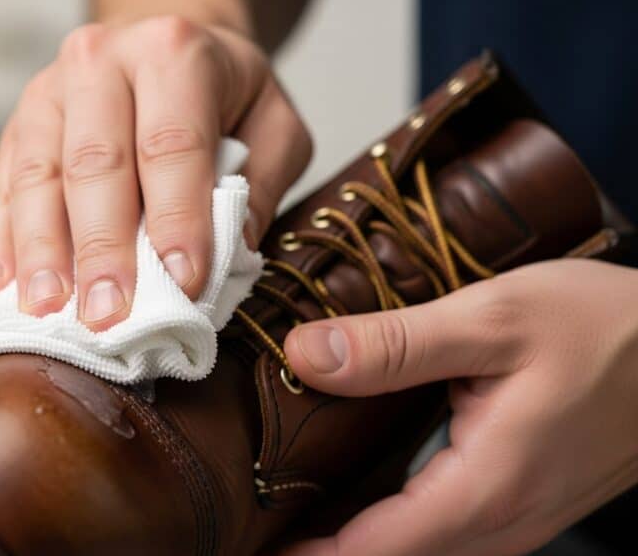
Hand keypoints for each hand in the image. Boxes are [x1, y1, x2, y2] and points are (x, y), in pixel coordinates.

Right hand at [0, 16, 311, 329]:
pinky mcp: (16, 126)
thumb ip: (262, 184)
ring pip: (37, 176)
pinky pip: (1, 186)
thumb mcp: (274, 124)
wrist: (163, 45)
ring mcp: (48, 94)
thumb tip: (229, 251)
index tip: (183, 282)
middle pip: (95, 162)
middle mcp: (101, 63)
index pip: (172, 144)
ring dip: (41, 251)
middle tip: (108, 314)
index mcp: (173, 53)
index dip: (177, 216)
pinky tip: (1, 286)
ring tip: (48, 309)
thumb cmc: (225, 96)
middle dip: (102, 248)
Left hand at [279, 259, 637, 555]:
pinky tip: (360, 491)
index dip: (305, 554)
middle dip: (321, 550)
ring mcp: (516, 520)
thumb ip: (394, 345)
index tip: (249, 542)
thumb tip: (304, 356)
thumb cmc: (606, 329)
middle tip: (256, 521)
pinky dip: (393, 523)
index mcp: (485, 488)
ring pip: (419, 551)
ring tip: (291, 511)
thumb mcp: (493, 319)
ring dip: (356, 541)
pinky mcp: (523, 503)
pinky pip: (445, 531)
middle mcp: (501, 522)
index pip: (372, 550)